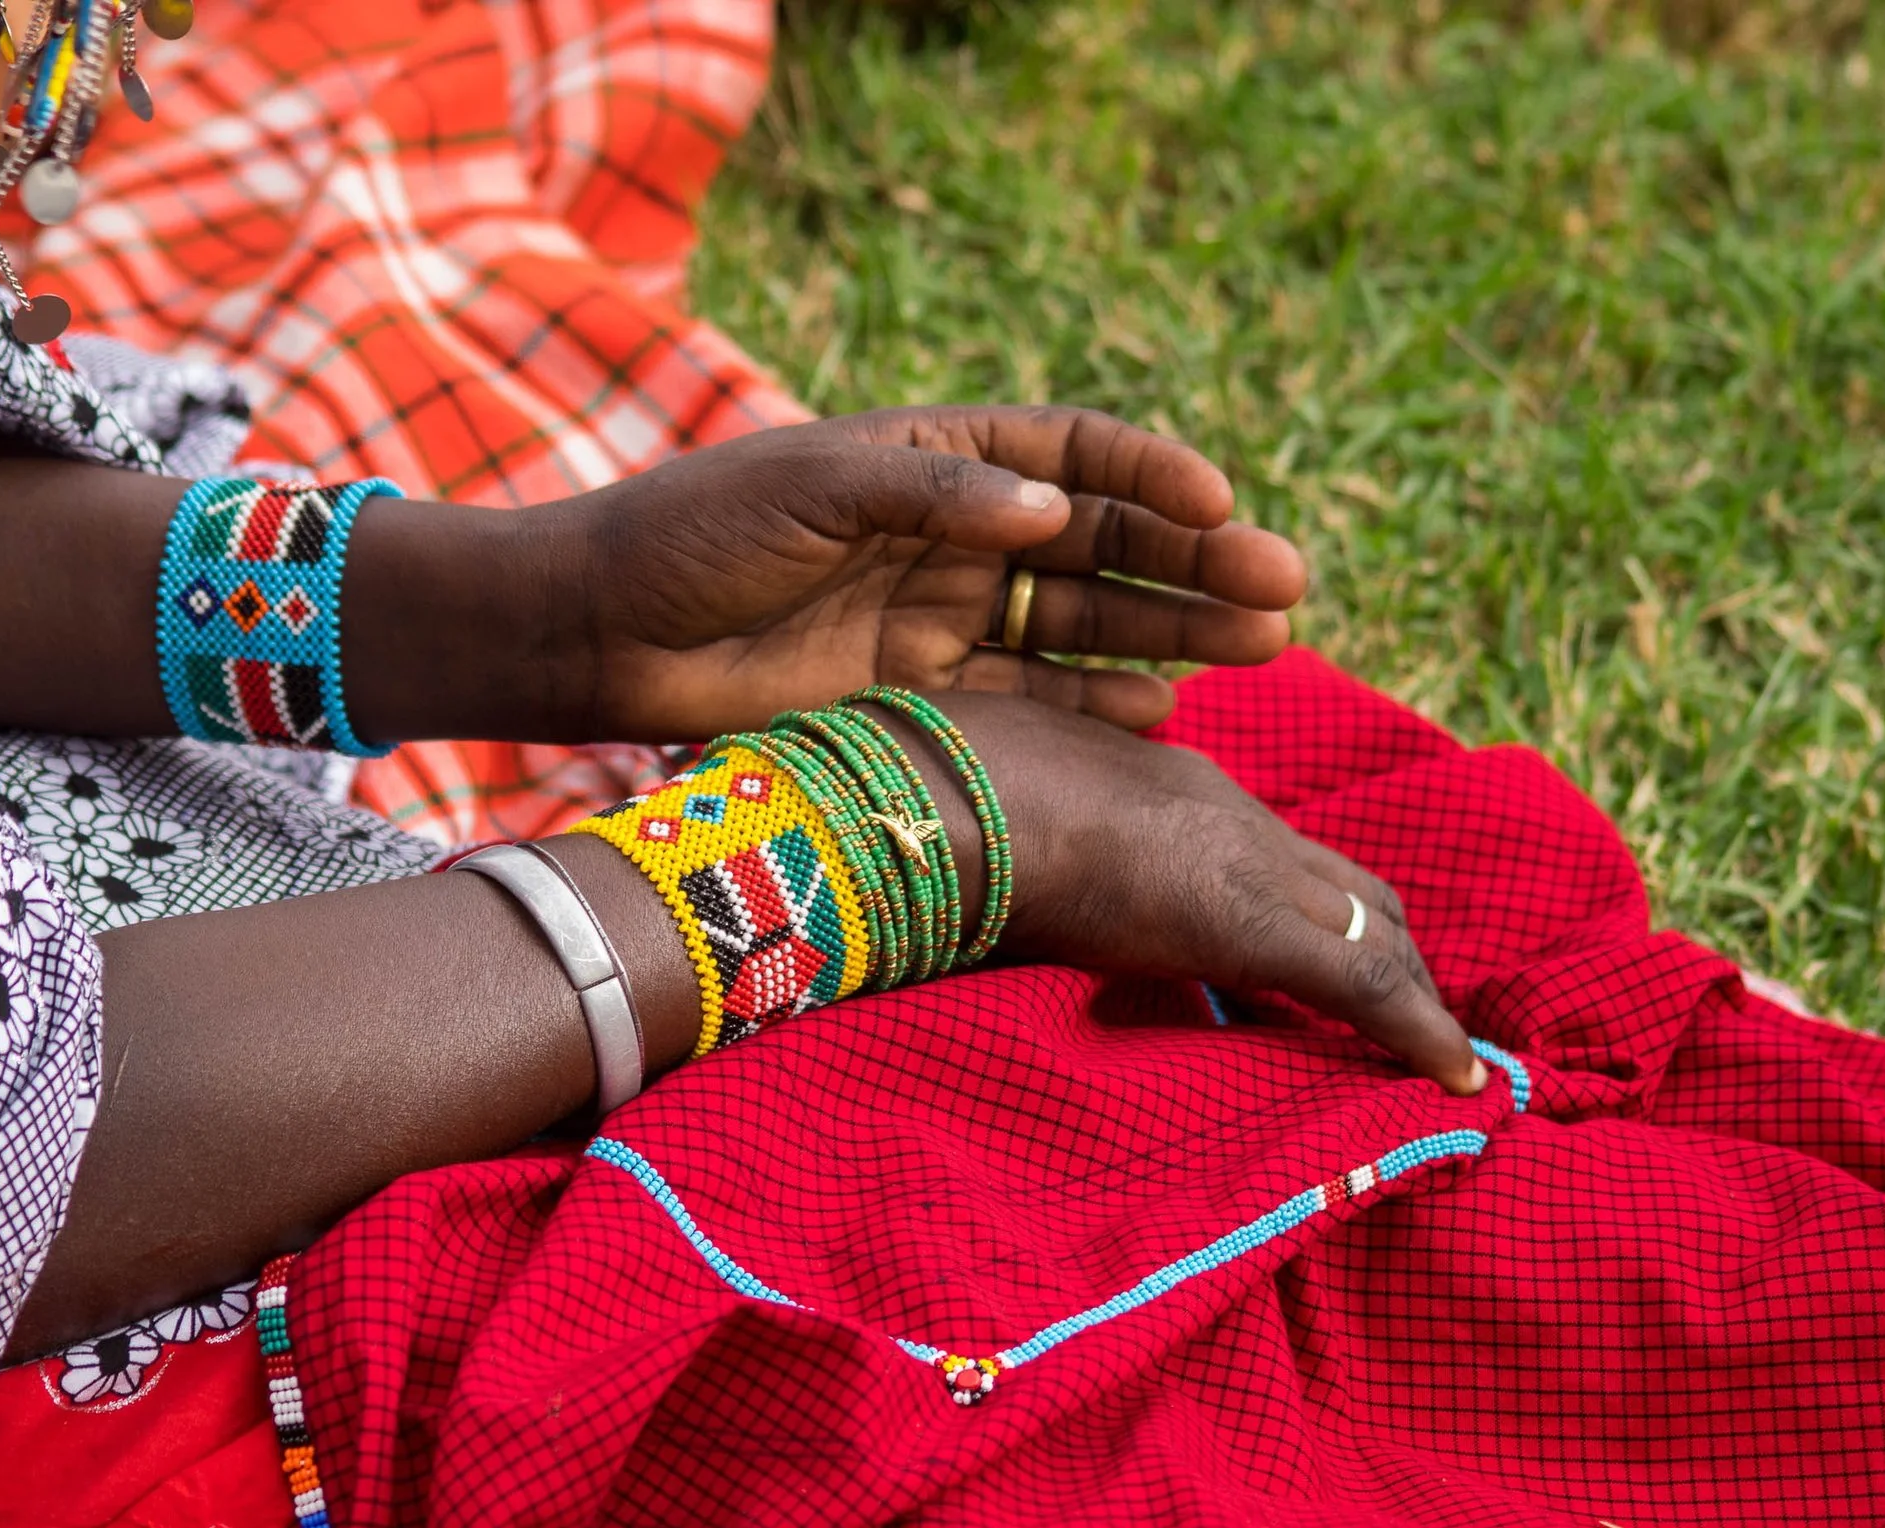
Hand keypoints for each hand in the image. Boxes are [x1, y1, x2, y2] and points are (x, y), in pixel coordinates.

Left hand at [535, 406, 1306, 739]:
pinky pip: (1034, 698)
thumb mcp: (809, 488)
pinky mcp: (925, 695)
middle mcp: (958, 533)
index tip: (1221, 502)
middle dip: (1195, 563)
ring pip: (1087, 623)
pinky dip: (1097, 706)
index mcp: (937, 456)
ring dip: (1172, 632)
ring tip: (1261, 644)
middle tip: (1281, 589)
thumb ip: (930, 494)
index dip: (1152, 477)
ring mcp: (946, 616)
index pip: (1074, 454)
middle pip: (1104, 543)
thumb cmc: (695, 534)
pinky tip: (1162, 715)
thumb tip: (1052, 511)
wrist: (603, 633)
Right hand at [890, 694, 1484, 1093]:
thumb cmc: (916, 809)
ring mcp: (1238, 853)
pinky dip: (1417, 1029)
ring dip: (1410, 988)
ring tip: (1440, 1058)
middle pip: (1346, 879)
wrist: (918, 795)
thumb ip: (1019, 868)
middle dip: (1389, 944)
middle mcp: (1216, 808)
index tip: (1332, 960)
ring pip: (1371, 919)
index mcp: (1152, 786)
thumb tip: (991, 913)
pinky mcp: (1250, 918)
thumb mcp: (982, 837)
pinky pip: (1361, 979)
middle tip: (1414, 1019)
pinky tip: (1458, 1078)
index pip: (1271, 850)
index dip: (1316, 906)